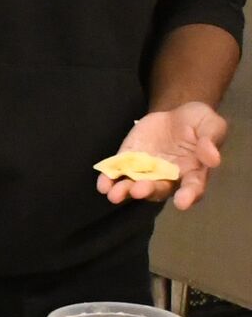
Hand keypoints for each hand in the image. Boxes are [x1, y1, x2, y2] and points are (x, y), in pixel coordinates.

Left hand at [97, 101, 226, 211]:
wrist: (174, 114)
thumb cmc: (197, 123)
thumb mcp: (210, 123)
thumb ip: (211, 139)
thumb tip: (213, 159)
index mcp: (193, 173)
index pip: (193, 188)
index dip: (188, 196)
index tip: (182, 202)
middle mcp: (168, 178)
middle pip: (158, 190)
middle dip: (148, 191)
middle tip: (139, 190)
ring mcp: (146, 172)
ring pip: (135, 186)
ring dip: (125, 191)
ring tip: (115, 194)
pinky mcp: (128, 161)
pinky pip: (117, 173)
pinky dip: (109, 180)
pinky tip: (103, 184)